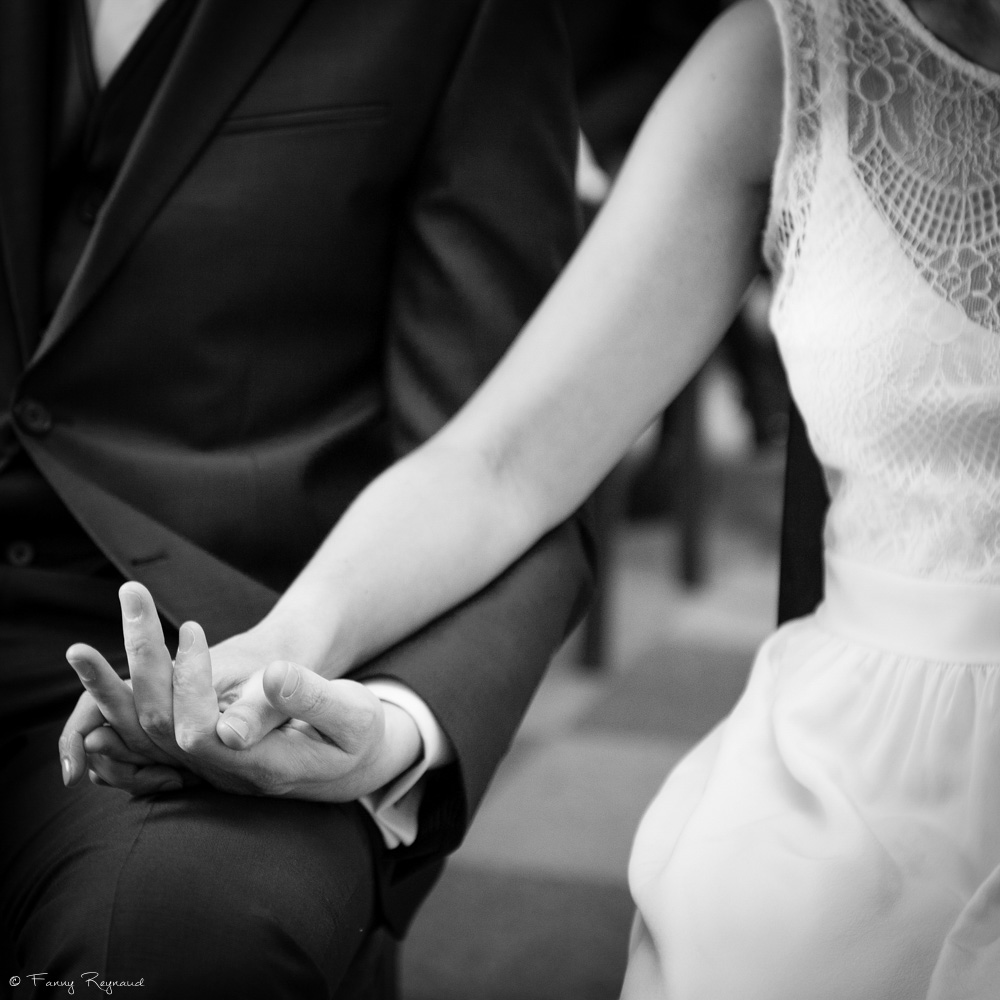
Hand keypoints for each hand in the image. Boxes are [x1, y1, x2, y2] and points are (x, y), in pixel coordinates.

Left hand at [60, 583, 422, 799]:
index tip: (192, 628)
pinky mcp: (203, 753)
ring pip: (143, 737)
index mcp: (261, 766)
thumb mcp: (350, 714)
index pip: (200, 733)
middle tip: (103, 626)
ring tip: (78, 650)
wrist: (353, 765)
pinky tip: (99, 679)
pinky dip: (119, 707)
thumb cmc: (357, 735)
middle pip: (155, 733)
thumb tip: (273, 676)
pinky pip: (147, 738)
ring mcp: (209, 767)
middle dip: (129, 675)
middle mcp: (223, 773)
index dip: (189, 682)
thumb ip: (312, 697)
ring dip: (109, 693)